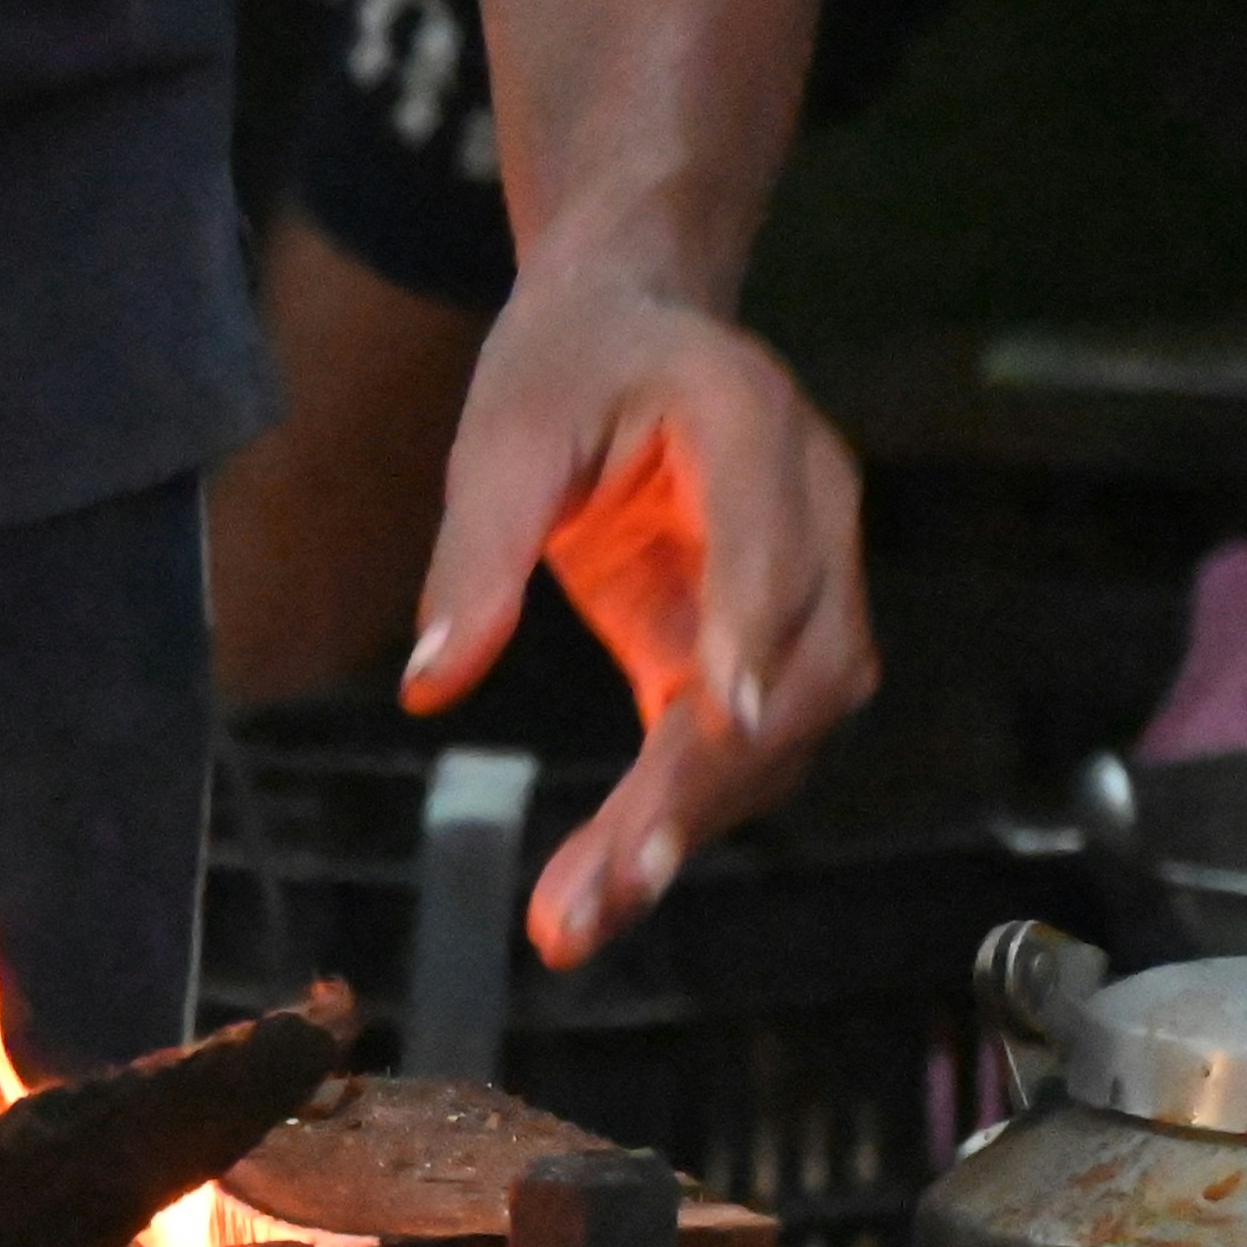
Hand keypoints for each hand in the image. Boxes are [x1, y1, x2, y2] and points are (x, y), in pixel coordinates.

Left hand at [399, 276, 872, 964]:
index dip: (752, 625)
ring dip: (693, 826)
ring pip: (788, 728)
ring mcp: (809, 582)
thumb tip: (432, 686)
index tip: (712, 715)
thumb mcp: (501, 438)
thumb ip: (475, 556)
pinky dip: (682, 817)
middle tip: (606, 888)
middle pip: (798, 667)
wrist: (630, 329)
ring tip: (581, 917)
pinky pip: (746, 746)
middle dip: (704, 783)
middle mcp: (814, 506)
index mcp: (748, 422)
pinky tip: (604, 887)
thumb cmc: (565, 369)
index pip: (771, 537)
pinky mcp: (766, 643)